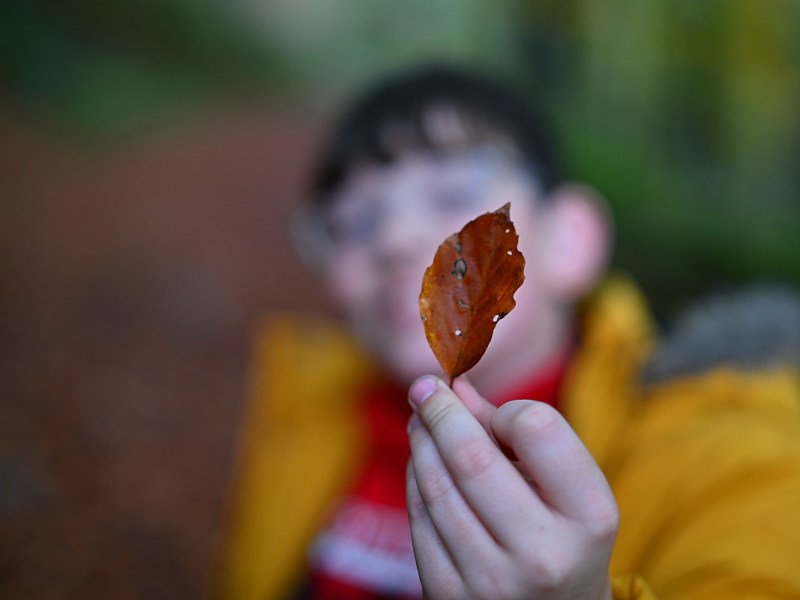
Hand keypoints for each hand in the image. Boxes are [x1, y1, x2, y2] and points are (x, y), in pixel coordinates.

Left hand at [405, 375, 617, 599]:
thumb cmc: (565, 537)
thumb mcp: (565, 489)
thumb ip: (513, 434)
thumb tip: (453, 386)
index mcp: (589, 516)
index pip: (536, 428)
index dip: (508, 408)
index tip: (497, 410)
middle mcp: (543, 554)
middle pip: (471, 457)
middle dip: (439, 410)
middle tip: (423, 385)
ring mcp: (492, 581)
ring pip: (436, 485)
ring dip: (420, 440)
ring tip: (420, 419)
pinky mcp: (449, 597)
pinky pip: (419, 519)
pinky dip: (415, 479)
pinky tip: (421, 462)